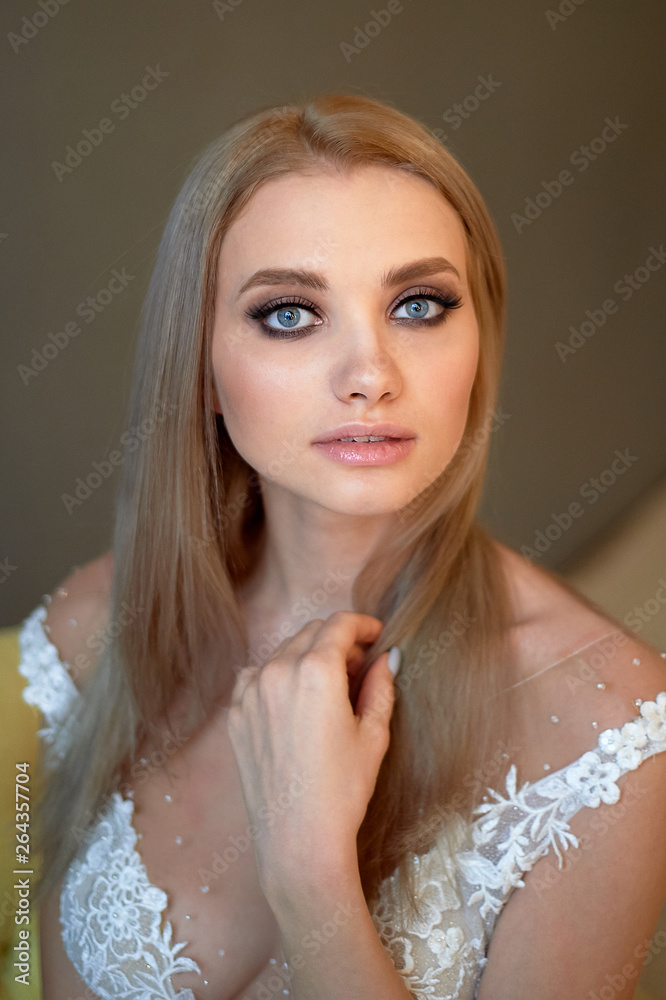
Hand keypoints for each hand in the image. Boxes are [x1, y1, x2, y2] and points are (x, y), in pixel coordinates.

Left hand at [225, 611, 396, 894]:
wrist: (298, 841)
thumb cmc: (343, 790)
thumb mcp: (373, 735)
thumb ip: (381, 686)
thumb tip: (387, 658)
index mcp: (316, 671)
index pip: (340, 624)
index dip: (363, 624)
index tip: (376, 636)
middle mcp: (277, 671)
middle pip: (312, 633)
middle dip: (339, 641)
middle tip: (360, 665)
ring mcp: (250, 692)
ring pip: (284, 651)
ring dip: (308, 656)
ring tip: (329, 687)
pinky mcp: (236, 714)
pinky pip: (257, 676)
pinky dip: (278, 676)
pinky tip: (295, 701)